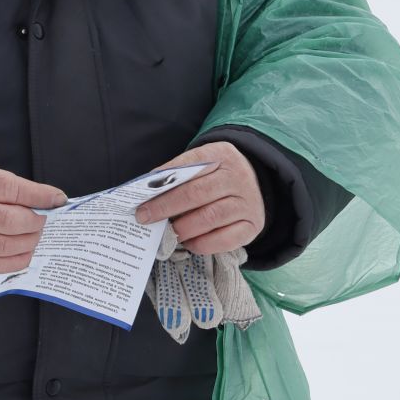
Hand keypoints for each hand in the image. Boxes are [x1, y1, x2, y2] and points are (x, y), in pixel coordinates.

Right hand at [0, 157, 66, 272]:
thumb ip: (8, 184)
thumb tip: (45, 201)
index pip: (13, 190)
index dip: (40, 196)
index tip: (58, 200)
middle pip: (11, 221)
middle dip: (36, 222)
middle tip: (45, 220)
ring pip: (4, 245)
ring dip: (29, 242)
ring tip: (36, 235)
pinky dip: (15, 261)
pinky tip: (25, 253)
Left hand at [134, 141, 264, 254]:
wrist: (256, 186)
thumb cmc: (217, 176)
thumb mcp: (203, 164)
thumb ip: (178, 175)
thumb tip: (146, 193)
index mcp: (222, 155)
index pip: (190, 165)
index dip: (165, 181)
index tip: (142, 195)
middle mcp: (238, 177)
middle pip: (197, 193)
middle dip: (166, 207)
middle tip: (145, 217)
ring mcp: (248, 202)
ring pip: (210, 217)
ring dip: (183, 228)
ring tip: (167, 233)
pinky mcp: (252, 225)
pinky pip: (224, 240)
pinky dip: (202, 244)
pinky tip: (188, 242)